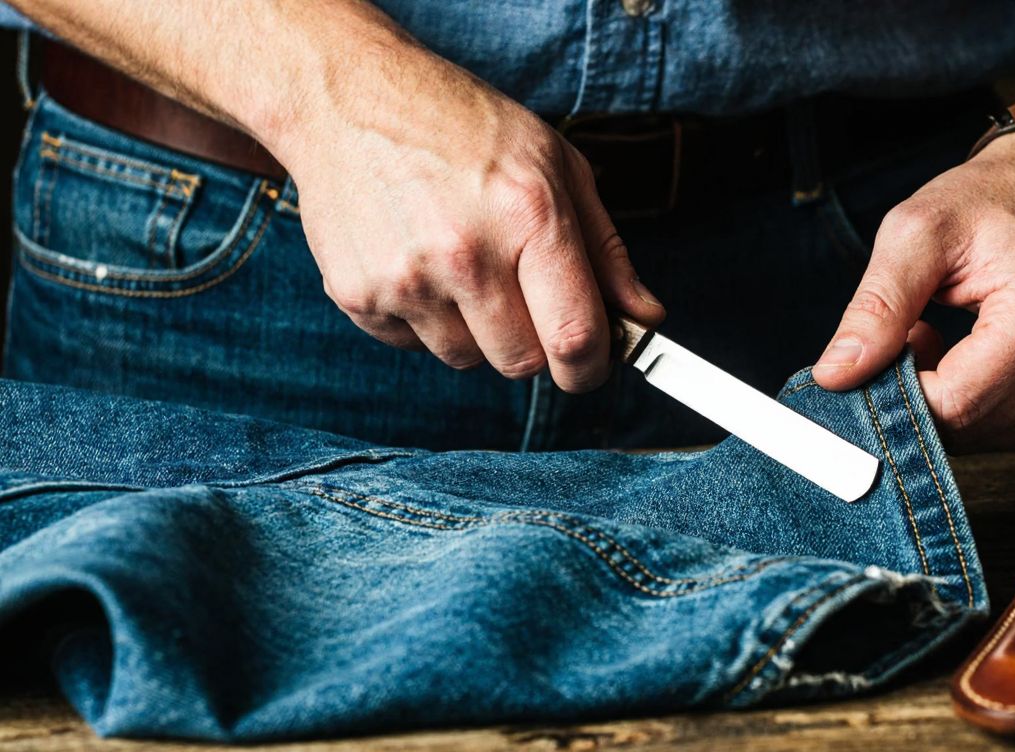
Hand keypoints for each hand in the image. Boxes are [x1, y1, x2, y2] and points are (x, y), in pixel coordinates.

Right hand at [273, 49, 664, 391]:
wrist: (344, 97)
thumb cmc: (460, 124)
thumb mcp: (555, 164)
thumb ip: (606, 250)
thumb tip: (645, 317)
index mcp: (529, 216)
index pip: (576, 338)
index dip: (592, 366)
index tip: (592, 362)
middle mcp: (466, 255)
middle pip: (523, 363)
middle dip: (534, 341)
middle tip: (520, 291)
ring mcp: (405, 280)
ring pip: (467, 359)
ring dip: (475, 330)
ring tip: (461, 263)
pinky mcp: (357, 296)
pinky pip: (413, 345)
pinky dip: (424, 318)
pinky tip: (418, 261)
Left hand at [812, 132, 1014, 450]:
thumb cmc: (988, 203)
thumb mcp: (916, 234)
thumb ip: (875, 308)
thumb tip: (835, 376)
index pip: (953, 402)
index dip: (900, 387)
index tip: (886, 345)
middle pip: (967, 425)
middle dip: (921, 390)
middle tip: (914, 329)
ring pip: (982, 435)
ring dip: (947, 396)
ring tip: (945, 336)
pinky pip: (1007, 432)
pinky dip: (976, 403)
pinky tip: (973, 357)